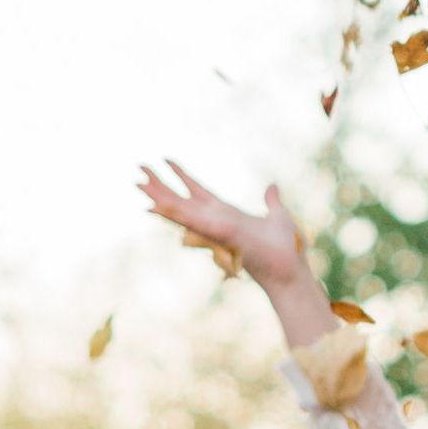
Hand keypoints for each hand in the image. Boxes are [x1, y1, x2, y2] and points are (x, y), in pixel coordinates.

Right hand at [138, 159, 304, 288]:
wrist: (290, 269)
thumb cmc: (285, 247)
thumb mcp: (278, 215)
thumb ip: (271, 201)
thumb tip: (272, 187)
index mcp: (226, 213)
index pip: (197, 190)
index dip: (182, 175)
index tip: (166, 160)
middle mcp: (214, 220)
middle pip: (180, 198)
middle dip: (160, 184)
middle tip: (139, 168)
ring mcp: (214, 227)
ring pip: (179, 209)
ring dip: (157, 196)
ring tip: (137, 181)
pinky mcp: (219, 233)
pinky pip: (191, 222)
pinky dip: (172, 214)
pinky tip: (152, 205)